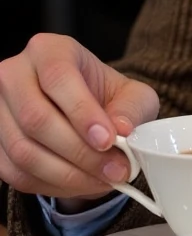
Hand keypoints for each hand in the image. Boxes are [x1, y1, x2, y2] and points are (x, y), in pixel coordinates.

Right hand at [0, 33, 158, 200]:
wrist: (86, 113)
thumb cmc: (107, 98)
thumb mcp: (133, 95)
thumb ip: (132, 109)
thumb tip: (122, 130)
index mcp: (50, 50)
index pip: (58, 78)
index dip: (82, 112)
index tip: (109, 140)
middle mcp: (15, 74)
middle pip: (36, 117)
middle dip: (79, 152)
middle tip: (114, 169)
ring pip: (22, 150)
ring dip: (66, 174)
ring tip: (102, 180)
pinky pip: (14, 173)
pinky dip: (50, 185)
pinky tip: (79, 184)